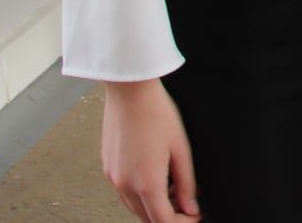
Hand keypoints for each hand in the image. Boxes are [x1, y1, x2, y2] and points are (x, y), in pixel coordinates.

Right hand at [101, 78, 200, 219]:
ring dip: (153, 205)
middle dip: (168, 215)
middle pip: (147, 218)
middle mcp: (125, 184)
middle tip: (187, 203)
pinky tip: (155, 176)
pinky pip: (124, 192)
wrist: (130, 91)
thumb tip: (191, 207)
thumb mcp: (181, 149)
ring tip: (173, 186)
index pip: (163, 221)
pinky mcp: (107, 167)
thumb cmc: (155, 112)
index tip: (194, 216)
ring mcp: (113, 177)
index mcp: (146, 182)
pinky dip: (140, 193)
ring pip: (134, 207)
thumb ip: (187, 183)